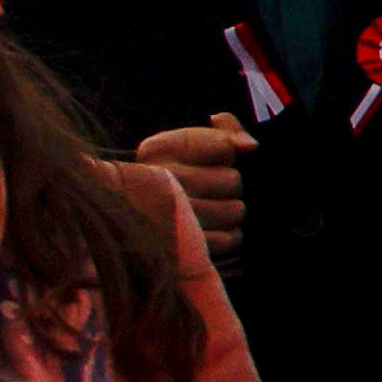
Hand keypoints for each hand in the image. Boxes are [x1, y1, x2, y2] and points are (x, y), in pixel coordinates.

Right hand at [131, 113, 252, 257]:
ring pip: (235, 211)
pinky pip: (231, 239)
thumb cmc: (172, 173)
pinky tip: (209, 229)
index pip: (224, 146)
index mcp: (159, 150)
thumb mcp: (190, 142)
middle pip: (233, 180)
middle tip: (206, 188)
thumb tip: (249, 146)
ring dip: (228, 211)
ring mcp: (169, 220)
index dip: (224, 153)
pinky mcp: (182, 250)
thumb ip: (224, 132)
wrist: (132, 215)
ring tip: (207, 208)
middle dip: (227, 184)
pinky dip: (227, 235)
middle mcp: (160, 183)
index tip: (205, 159)